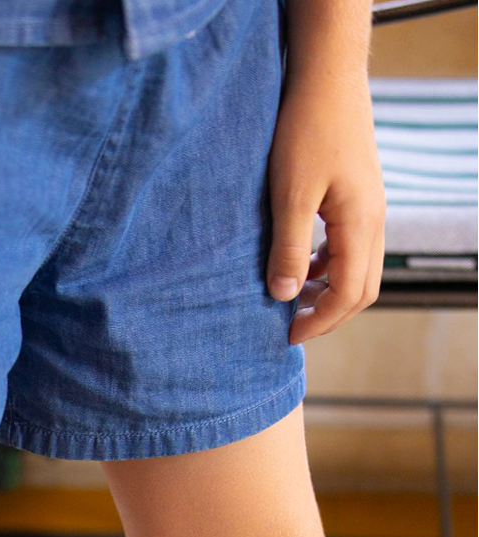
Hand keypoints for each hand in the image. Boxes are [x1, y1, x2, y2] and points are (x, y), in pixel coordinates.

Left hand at [266, 31, 384, 342]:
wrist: (325, 80)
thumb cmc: (306, 131)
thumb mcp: (289, 196)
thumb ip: (288, 249)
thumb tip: (283, 297)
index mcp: (360, 224)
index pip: (349, 294)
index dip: (319, 322)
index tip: (286, 337)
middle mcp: (373, 220)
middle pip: (361, 289)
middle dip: (328, 314)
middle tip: (289, 327)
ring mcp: (369, 208)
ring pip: (357, 269)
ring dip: (327, 291)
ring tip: (289, 300)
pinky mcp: (358, 198)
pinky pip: (350, 247)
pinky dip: (326, 267)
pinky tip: (298, 266)